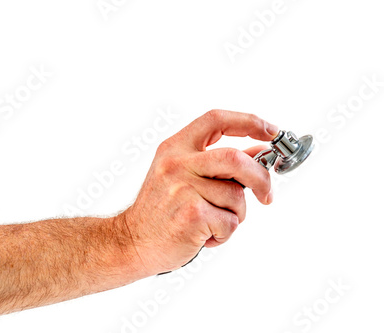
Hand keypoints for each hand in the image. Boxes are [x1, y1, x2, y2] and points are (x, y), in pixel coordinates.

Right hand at [119, 109, 278, 274]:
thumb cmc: (161, 211)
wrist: (133, 242)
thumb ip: (220, 163)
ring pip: (236, 196)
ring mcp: (182, 189)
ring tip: (212, 222)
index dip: (249, 122)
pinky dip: (225, 234)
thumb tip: (260, 151)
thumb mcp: (182, 177)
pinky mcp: (191, 215)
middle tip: (267, 194)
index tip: (271, 131)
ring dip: (235, 215)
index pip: (216, 120)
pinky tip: (204, 235)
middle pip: (236, 158)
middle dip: (261, 178)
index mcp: (175, 148)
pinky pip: (230, 222)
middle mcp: (177, 164)